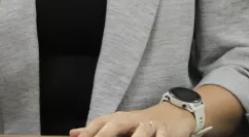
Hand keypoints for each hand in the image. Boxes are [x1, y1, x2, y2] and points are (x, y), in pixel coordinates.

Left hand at [70, 102, 195, 136]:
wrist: (175, 114)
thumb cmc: (142, 123)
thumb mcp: (121, 124)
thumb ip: (98, 129)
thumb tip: (73, 133)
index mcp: (120, 118)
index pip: (100, 122)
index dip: (89, 131)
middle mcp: (133, 120)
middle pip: (116, 124)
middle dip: (105, 134)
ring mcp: (151, 126)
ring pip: (141, 133)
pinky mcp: (167, 132)